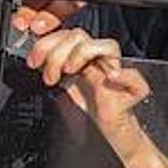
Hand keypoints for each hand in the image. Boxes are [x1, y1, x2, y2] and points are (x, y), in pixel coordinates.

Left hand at [26, 28, 146, 136]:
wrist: (109, 132)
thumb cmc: (91, 108)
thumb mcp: (64, 86)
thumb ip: (54, 69)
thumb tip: (37, 58)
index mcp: (84, 56)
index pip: (66, 35)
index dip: (46, 43)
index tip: (34, 61)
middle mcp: (100, 60)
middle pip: (80, 36)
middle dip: (57, 52)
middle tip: (50, 75)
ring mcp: (116, 73)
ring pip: (108, 46)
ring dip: (82, 53)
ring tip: (69, 72)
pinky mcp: (131, 91)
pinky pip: (134, 76)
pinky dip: (123, 75)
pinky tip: (111, 78)